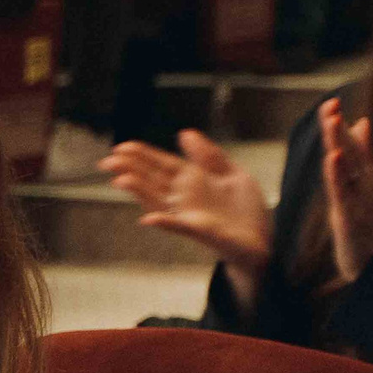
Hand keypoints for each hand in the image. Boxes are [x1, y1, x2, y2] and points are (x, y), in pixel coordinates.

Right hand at [98, 132, 271, 274]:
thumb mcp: (232, 174)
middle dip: (131, 170)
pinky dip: (163, 222)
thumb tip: (184, 133)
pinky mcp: (199, 230)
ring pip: (157, 200)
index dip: (142, 155)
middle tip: (108, 162)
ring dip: (138, 191)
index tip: (122, 147)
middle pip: (152, 180)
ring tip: (120, 180)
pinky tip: (149, 219)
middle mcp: (184, 197)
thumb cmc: (246, 211)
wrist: (263, 239)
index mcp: (193, 181)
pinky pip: (177, 226)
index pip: (162, 164)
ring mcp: (188, 214)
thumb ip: (209, 155)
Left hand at [319, 101, 372, 286]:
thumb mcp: (361, 185)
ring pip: (348, 167)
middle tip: (331, 104)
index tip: (329, 102)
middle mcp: (364, 183)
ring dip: (339, 144)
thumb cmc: (367, 221)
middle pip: (350, 151)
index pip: (350, 146)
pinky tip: (333, 158)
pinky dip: (338, 174)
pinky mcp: (350, 215)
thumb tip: (361, 123)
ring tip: (332, 122)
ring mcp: (359, 198)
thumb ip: (360, 155)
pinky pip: (343, 192)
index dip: (339, 125)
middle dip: (339, 128)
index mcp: (363, 176)